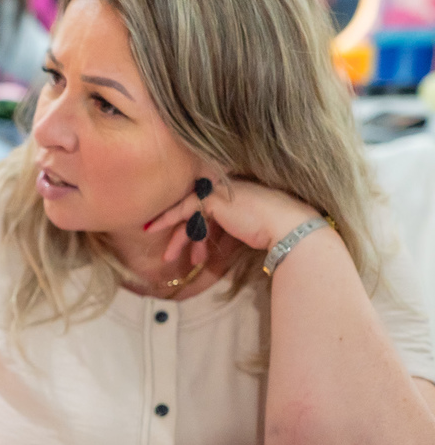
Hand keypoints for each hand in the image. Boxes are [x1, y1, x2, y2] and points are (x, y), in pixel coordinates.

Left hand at [145, 176, 318, 265]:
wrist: (287, 227)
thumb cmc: (274, 232)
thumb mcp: (246, 227)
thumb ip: (229, 226)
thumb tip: (210, 241)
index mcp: (237, 191)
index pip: (208, 207)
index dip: (194, 223)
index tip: (186, 239)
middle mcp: (226, 186)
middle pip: (196, 210)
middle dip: (182, 234)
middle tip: (171, 254)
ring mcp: (219, 190)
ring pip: (188, 213)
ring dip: (178, 237)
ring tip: (169, 257)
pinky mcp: (213, 199)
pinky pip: (184, 210)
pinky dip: (168, 219)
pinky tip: (155, 228)